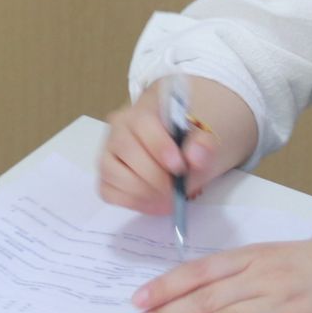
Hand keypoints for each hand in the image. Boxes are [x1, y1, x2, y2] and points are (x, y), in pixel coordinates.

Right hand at [98, 79, 227, 214]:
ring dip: (142, 192)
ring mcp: (109, 152)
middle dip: (154, 176)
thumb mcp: (204, 140)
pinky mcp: (106, 176)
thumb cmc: (188, 142)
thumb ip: (204, 145)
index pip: (143, 123)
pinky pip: (108, 192)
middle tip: (176, 191)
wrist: (180, 154)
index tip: (180, 168)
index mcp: (143, 110)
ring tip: (166, 198)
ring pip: (113, 172)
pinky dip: (131, 201)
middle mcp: (119, 128)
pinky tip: (152, 202)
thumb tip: (195, 156)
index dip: (160, 146)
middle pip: (126, 149)